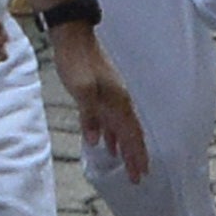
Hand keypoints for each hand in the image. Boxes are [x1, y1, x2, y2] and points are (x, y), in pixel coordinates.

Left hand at [50, 27, 149, 182]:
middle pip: (132, 133)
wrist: (75, 39)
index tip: (140, 174)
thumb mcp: (81, 89)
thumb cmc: (78, 62)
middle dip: (137, 155)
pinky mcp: (102, 96)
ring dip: (127, 147)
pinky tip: (109, 144)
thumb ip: (89, 116)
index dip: (136, 155)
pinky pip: (112, 121)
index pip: (131, 134)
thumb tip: (95, 141)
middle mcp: (119, 101)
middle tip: (139, 176)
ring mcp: (112, 98)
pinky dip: (114, 136)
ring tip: (128, 166)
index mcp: (118, 101)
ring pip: (124, 128)